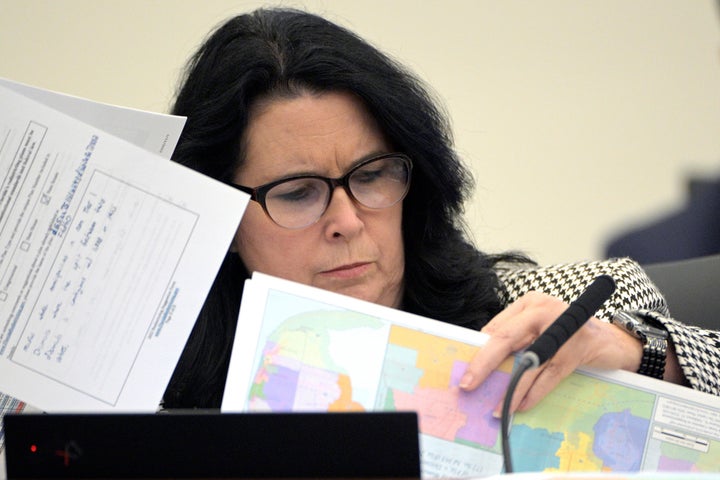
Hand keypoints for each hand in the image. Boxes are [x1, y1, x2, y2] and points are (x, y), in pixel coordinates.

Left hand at [459, 291, 643, 413]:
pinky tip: (521, 406)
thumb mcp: (539, 325)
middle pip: (506, 339)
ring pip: (527, 364)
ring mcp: (561, 332)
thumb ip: (515, 334)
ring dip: (511, 390)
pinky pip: (548, 377)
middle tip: (468, 384)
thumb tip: (483, 354)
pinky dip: (533, 394)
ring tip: (497, 407)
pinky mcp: (575, 353)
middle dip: (484, 365)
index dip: (480, 350)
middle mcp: (543, 312)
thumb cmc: (568, 332)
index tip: (466, 369)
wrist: (611, 340)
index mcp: (530, 303)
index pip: (498, 327)